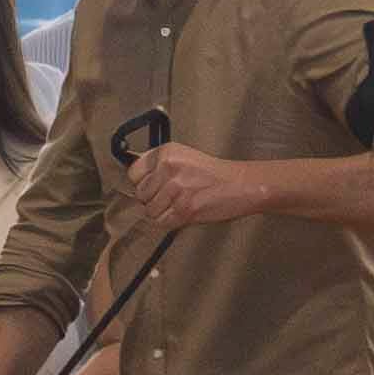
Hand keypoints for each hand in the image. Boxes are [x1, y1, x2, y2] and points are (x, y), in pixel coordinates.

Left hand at [124, 141, 265, 227]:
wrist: (240, 185)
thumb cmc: (212, 174)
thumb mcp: (183, 157)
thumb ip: (159, 166)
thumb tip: (135, 181)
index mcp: (166, 152)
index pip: (133, 173)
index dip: (142, 183)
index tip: (153, 187)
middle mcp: (168, 167)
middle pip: (140, 194)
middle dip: (152, 200)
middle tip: (171, 198)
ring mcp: (176, 188)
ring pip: (149, 211)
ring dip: (162, 213)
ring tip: (179, 205)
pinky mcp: (184, 208)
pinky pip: (161, 222)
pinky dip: (170, 222)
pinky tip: (182, 213)